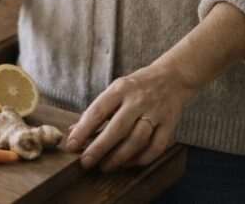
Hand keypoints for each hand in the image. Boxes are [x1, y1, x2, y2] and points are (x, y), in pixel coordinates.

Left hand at [65, 61, 195, 170]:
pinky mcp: (169, 124)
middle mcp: (138, 100)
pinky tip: (129, 164)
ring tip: (105, 167)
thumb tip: (73, 131)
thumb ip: (97, 111)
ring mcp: (155, 112)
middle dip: (100, 148)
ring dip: (120, 156)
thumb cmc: (137, 87)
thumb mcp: (115, 90)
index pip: (99, 110)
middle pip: (118, 127)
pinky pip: (156, 146)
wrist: (172, 77)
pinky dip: (142, 158)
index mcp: (120, 88)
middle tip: (86, 163)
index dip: (83, 129)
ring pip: (137, 139)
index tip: (72, 145)